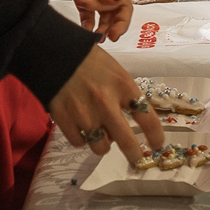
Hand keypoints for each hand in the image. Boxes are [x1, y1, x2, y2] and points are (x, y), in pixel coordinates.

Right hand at [49, 45, 163, 163]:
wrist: (51, 50)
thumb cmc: (87, 60)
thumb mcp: (115, 71)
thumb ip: (125, 95)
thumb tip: (131, 121)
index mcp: (123, 85)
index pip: (148, 118)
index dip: (156, 136)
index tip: (157, 144)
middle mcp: (106, 102)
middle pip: (126, 141)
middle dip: (134, 154)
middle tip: (136, 159)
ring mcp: (84, 113)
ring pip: (100, 147)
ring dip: (103, 144)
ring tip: (100, 134)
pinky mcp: (63, 119)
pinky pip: (79, 142)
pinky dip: (82, 139)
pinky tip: (81, 127)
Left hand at [57, 0, 131, 40]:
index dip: (113, 8)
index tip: (105, 17)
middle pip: (117, 8)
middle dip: (115, 23)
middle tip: (110, 36)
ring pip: (104, 14)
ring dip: (102, 26)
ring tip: (95, 37)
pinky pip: (89, 14)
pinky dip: (89, 23)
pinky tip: (86, 31)